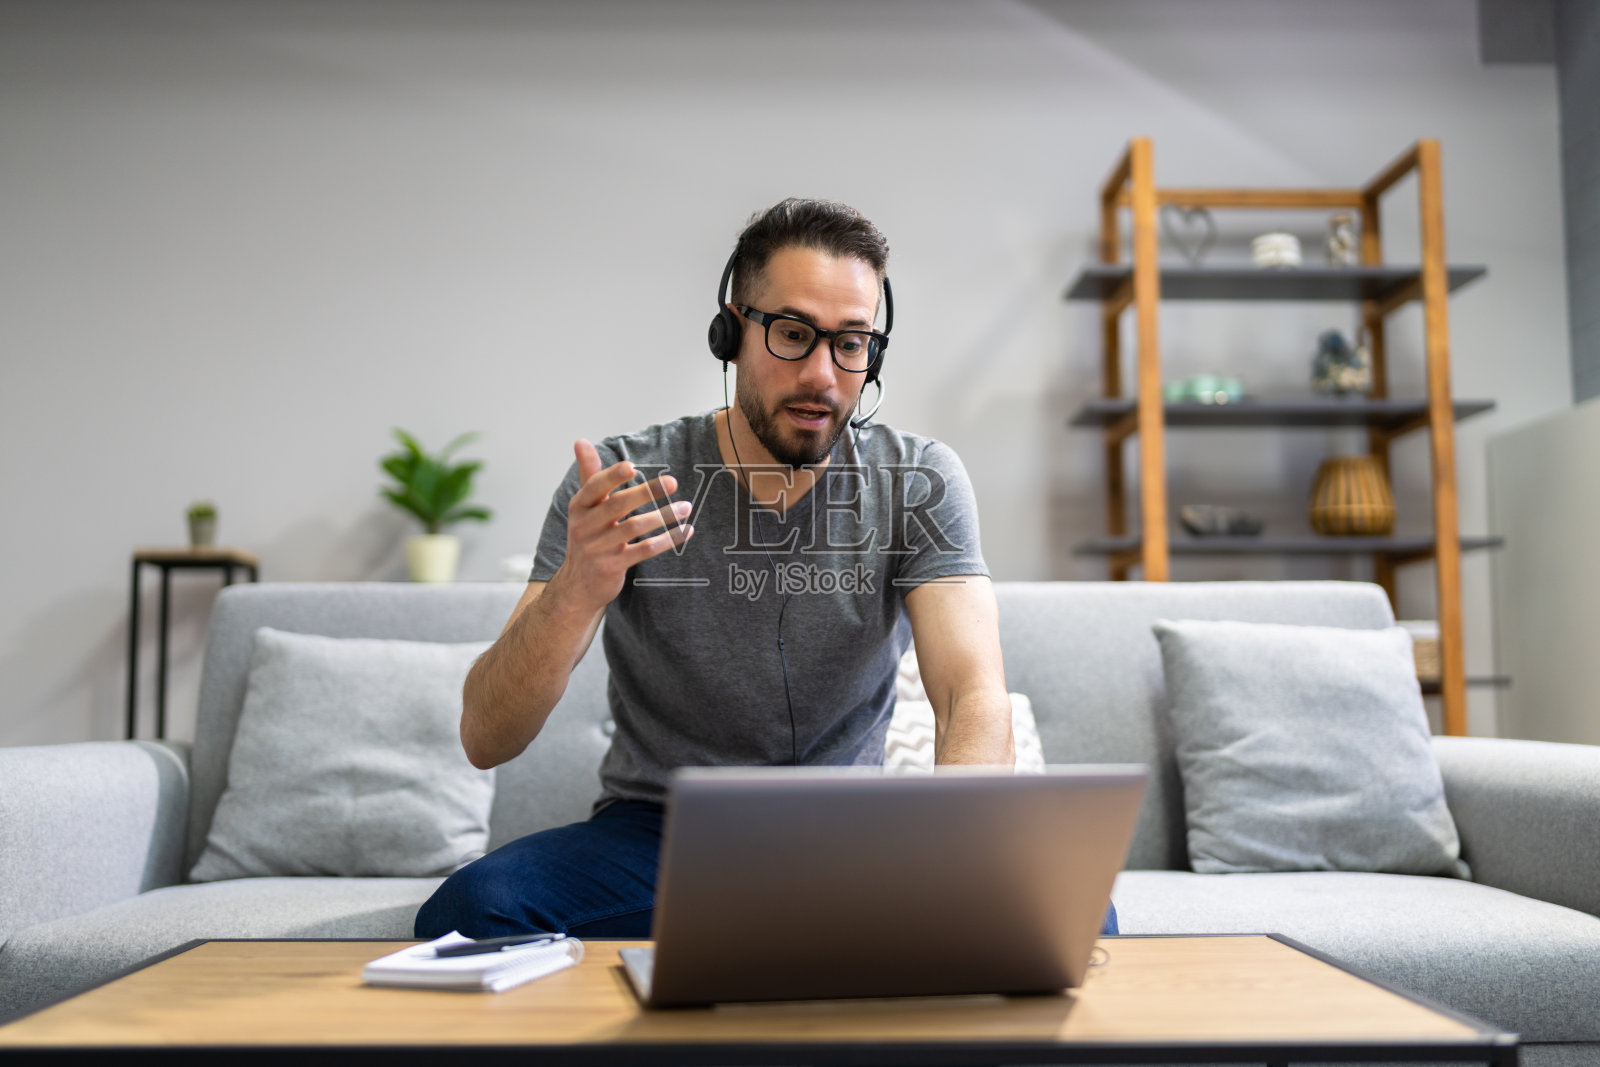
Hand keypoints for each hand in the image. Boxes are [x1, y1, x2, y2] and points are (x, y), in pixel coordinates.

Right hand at [553, 438, 693, 613]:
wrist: (577, 585)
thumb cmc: (587, 537)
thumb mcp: (584, 506)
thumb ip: (589, 474)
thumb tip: (581, 440)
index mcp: (580, 506)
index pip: (595, 487)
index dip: (612, 476)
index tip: (632, 466)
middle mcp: (585, 526)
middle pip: (617, 505)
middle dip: (646, 492)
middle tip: (672, 481)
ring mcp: (598, 548)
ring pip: (634, 528)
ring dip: (663, 516)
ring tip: (685, 507)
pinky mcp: (612, 566)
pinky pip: (644, 550)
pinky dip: (667, 540)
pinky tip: (685, 531)